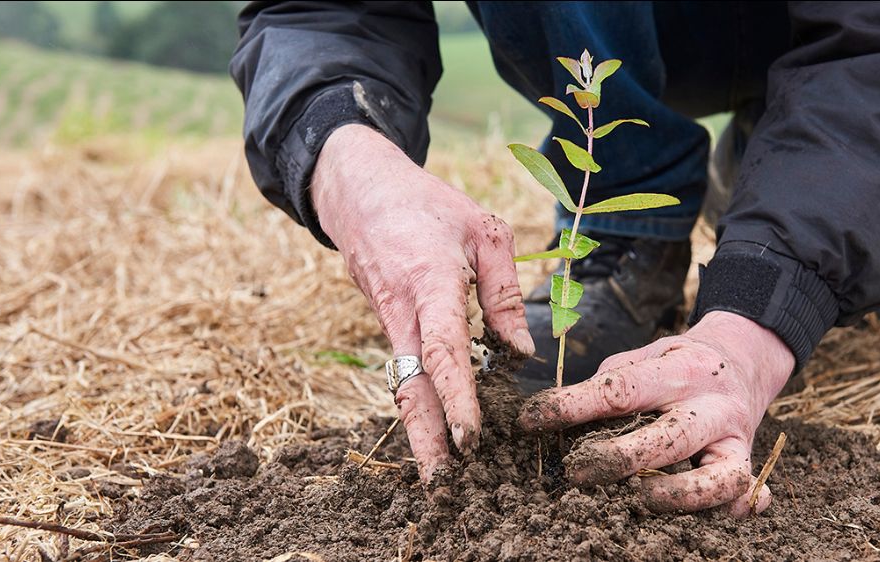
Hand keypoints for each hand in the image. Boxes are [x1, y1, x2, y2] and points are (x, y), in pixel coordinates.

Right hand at [312, 124, 534, 481]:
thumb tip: (521, 352)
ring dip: (421, 430)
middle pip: (412, 386)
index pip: (444, 350)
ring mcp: (387, 321)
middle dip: (427, 440)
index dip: (458, 397)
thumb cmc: (429, 204)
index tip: (471, 438)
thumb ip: (506, 291)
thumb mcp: (484, 230)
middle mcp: (401, 310)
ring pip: (404, 385)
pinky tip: (436, 433)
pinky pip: (403, 370)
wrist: (358, 190)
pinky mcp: (386, 325)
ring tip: (442, 477)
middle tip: (443, 487)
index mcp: (429, 282)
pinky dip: (419, 404)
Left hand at [518, 310, 793, 515]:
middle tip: (577, 472)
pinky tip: (720, 516)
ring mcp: (734, 437)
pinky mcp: (745, 462)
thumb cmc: (675, 365)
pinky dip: (738, 508)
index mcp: (679, 370)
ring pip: (720, 477)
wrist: (741, 361)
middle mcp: (712, 404)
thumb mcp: (643, 358)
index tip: (531, 420)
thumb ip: (609, 387)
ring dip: (681, 495)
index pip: (622, 390)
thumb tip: (559, 422)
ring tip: (642, 499)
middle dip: (621, 459)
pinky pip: (747, 492)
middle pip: (671, 437)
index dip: (572, 406)